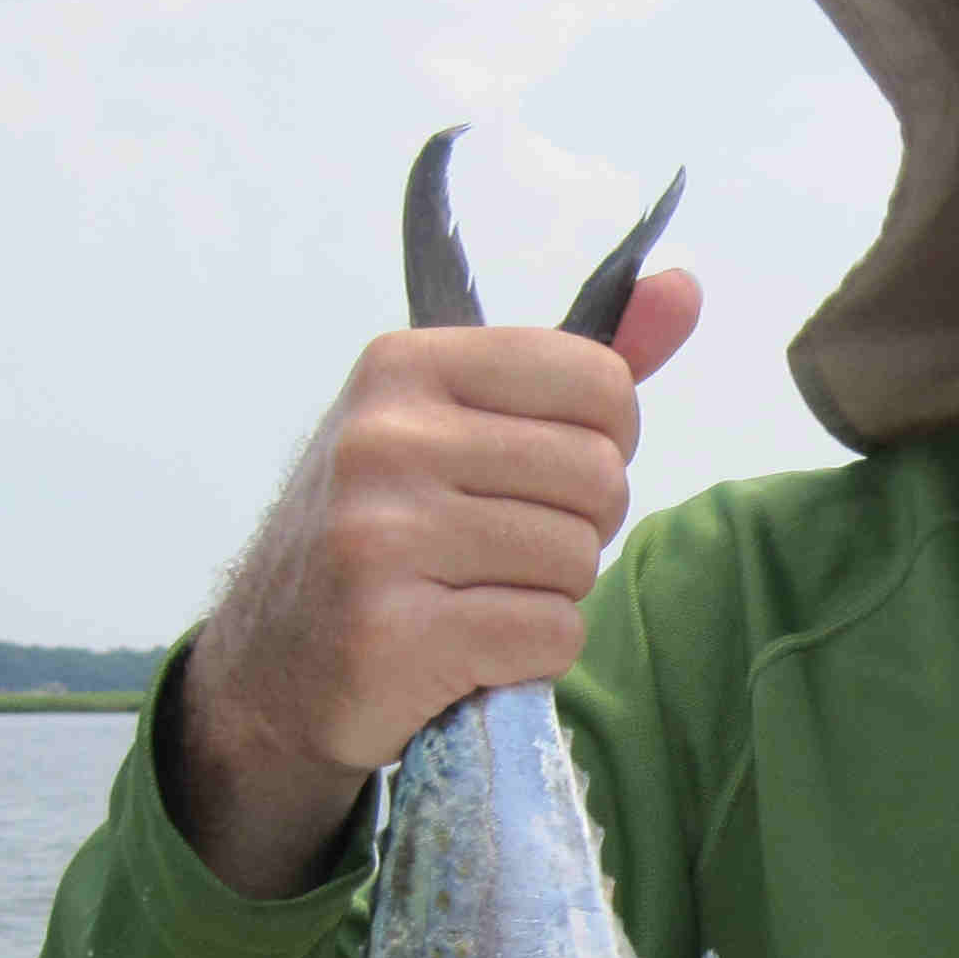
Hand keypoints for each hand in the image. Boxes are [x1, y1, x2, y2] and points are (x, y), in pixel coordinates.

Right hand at [171, 267, 702, 897]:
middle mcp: (383, 438)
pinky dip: (531, 657)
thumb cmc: (387, 535)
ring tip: (477, 597)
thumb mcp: (458, 424)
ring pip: (577, 562)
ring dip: (551, 596)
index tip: (552, 472)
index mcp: (404, 367)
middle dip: (581, 527)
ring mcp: (378, 536)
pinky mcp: (389, 634)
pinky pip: (549, 635)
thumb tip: (685, 288)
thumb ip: (575, 368)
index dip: (607, 440)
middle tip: (508, 551)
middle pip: (598, 477)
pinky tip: (468, 651)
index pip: (597, 380)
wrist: (273, 669)